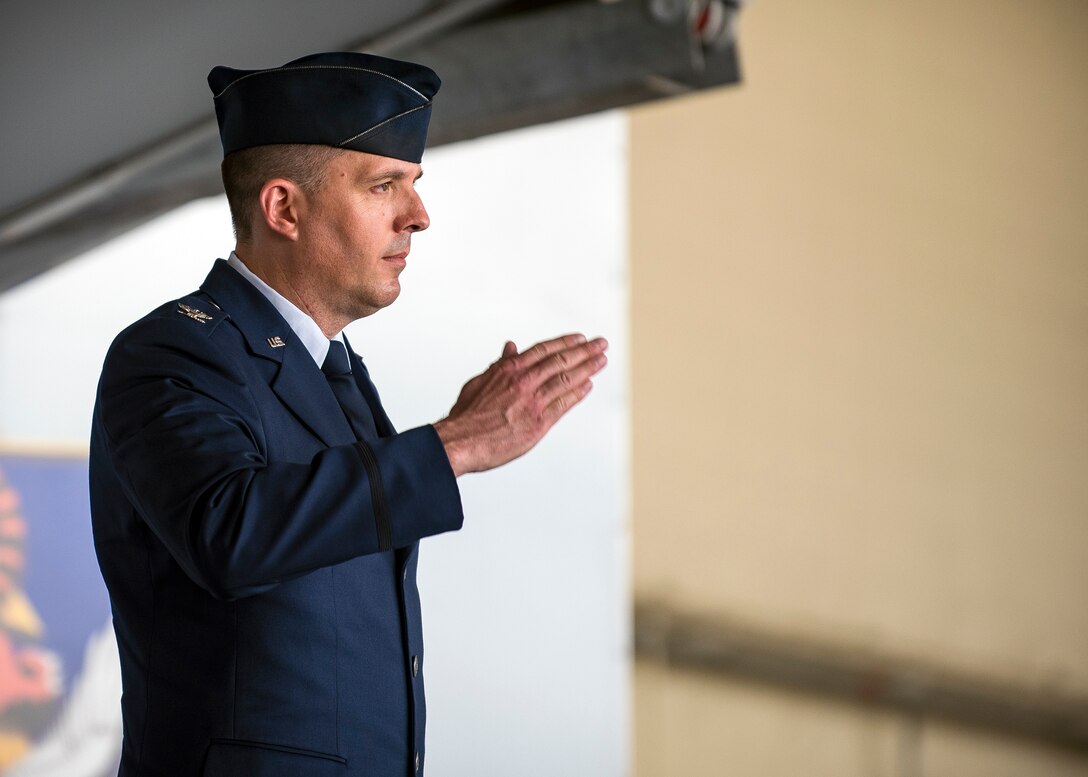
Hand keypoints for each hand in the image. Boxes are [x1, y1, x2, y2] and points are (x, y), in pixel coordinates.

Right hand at [433, 334, 608, 475]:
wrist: (461, 441)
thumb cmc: (467, 415)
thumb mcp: (480, 382)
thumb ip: (500, 365)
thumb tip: (510, 348)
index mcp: (509, 370)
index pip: (544, 350)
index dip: (565, 343)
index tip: (580, 338)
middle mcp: (524, 382)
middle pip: (561, 361)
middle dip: (584, 351)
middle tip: (601, 344)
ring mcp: (533, 402)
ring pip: (566, 380)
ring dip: (587, 368)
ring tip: (601, 360)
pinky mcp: (539, 423)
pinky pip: (563, 404)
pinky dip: (577, 394)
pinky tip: (588, 386)